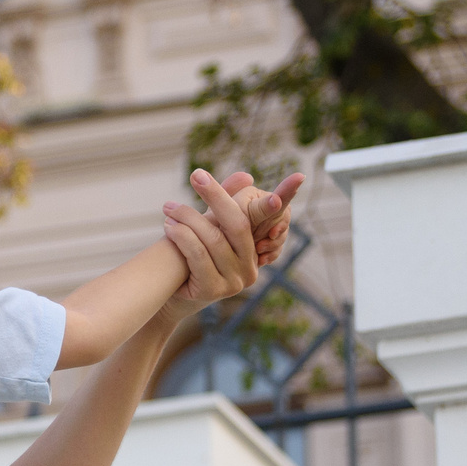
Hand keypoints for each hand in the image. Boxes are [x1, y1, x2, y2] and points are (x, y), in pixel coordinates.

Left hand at [165, 169, 304, 303]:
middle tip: (197, 175)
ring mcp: (235, 281)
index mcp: (255, 248)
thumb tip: (246, 176)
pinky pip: (199, 255)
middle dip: (217, 196)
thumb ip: (228, 200)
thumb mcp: (210, 225)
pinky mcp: (214, 290)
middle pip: (238, 224)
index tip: (299, 176)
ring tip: (169, 208)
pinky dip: (181, 236)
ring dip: (187, 218)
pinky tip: (168, 226)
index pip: (270, 216)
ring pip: (214, 239)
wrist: (166, 290)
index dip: (286, 195)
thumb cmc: (191, 253)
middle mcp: (250, 266)